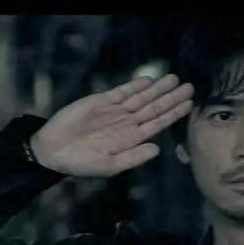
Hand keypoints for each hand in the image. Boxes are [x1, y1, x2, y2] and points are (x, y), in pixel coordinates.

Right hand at [29, 74, 192, 176]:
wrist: (53, 150)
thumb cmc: (81, 162)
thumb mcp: (110, 166)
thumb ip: (134, 157)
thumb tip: (157, 149)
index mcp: (131, 139)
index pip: (158, 124)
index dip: (173, 114)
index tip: (189, 105)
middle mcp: (127, 123)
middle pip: (153, 107)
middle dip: (171, 97)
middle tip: (189, 86)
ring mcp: (115, 111)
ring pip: (141, 97)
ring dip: (157, 88)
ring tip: (174, 79)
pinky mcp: (101, 101)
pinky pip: (122, 92)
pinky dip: (134, 86)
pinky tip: (148, 80)